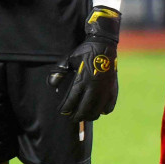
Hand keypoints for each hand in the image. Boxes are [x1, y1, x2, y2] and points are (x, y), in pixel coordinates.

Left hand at [52, 5, 120, 120]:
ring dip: (90, 115)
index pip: (72, 101)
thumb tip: (52, 86)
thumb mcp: (68, 59)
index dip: (66, 109)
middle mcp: (94, 87)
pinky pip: (110, 105)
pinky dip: (104, 110)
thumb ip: (59, 72)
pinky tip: (100, 110)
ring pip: (97, 110)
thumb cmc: (84, 52)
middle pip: (85, 109)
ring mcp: (105, 89)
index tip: (63, 112)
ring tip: (85, 116)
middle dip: (77, 116)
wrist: (104, 45)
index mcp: (82, 80)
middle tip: (73, 118)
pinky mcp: (113, 88)